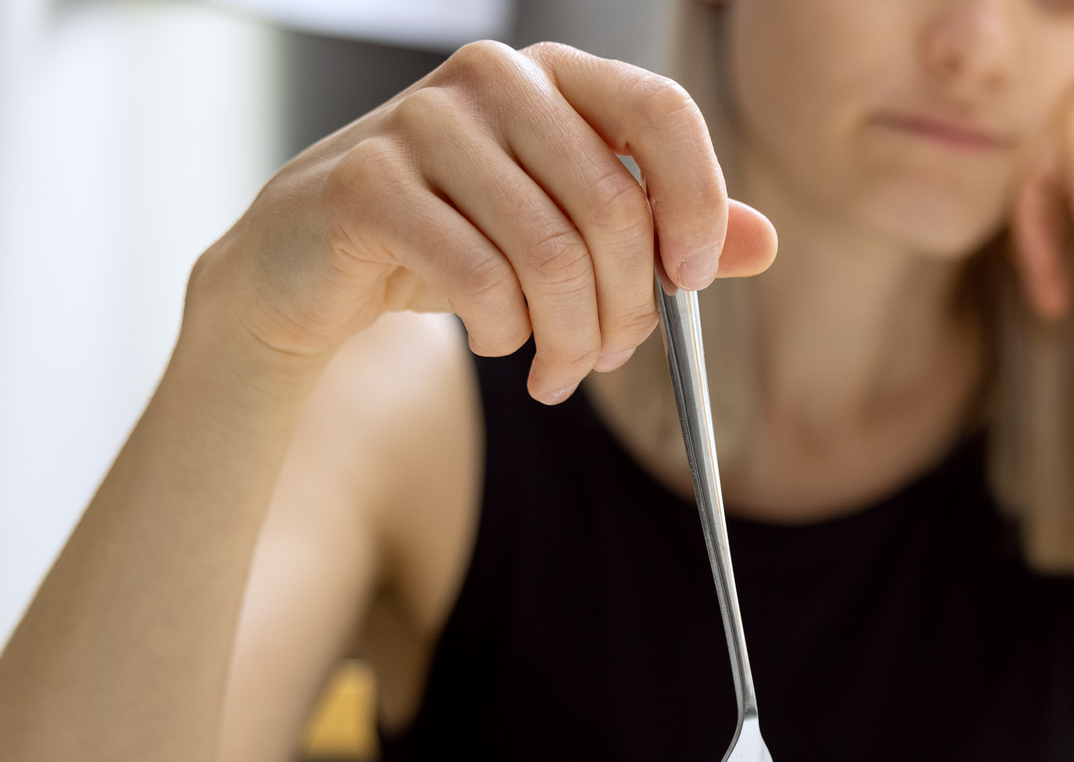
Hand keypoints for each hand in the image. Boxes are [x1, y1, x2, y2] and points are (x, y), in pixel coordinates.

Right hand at [197, 42, 777, 402]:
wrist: (310, 268)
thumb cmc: (455, 242)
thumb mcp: (568, 237)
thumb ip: (664, 234)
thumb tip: (762, 242)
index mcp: (555, 77)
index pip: (661, 113)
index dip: (696, 202)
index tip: (690, 282)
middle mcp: (493, 79)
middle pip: (612, 206)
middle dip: (626, 308)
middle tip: (606, 359)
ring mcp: (423, 121)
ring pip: (548, 253)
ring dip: (566, 338)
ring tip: (555, 372)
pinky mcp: (368, 181)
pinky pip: (478, 278)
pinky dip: (501, 332)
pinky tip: (494, 341)